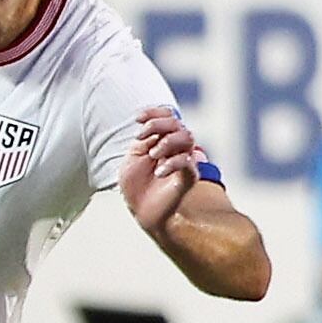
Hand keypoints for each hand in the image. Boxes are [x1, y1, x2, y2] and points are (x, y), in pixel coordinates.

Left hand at [118, 107, 202, 233]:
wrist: (141, 210)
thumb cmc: (137, 186)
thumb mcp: (132, 157)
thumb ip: (144, 140)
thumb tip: (154, 129)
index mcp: (162, 139)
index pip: (167, 115)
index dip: (154, 112)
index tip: (137, 119)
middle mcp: (175, 148)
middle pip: (177, 123)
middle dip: (158, 125)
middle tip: (142, 140)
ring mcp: (183, 160)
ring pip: (187, 137)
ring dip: (167, 142)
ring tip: (153, 156)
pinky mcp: (189, 176)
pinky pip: (188, 161)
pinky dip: (173, 163)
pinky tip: (159, 172)